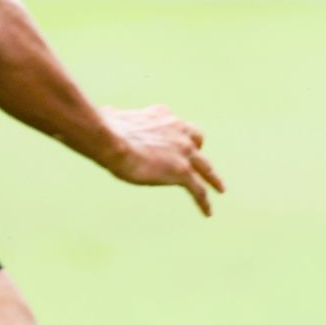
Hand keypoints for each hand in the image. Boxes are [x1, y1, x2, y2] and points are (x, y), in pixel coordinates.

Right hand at [96, 104, 224, 215]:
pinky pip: (198, 189)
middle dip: (198, 151)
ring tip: (219, 189)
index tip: (176, 141)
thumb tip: (106, 111)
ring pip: (205, 167)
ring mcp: (183, 151)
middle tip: (199, 163)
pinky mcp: (182, 171)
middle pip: (197, 141)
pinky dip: (204, 201)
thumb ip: (115, 117)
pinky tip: (207, 212)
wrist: (113, 140)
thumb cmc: (106, 129)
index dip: (178, 134)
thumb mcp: (113, 117)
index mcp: (163, 115)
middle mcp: (179, 130)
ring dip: (213, 178)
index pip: (177, 125)